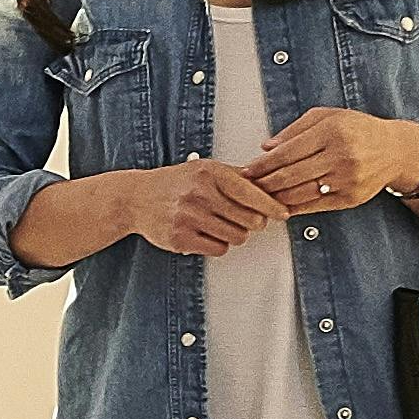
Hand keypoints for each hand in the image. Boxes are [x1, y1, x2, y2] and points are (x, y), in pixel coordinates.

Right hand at [114, 160, 277, 257]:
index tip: (283, 213)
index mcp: (209, 173)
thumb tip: (269, 184)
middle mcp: (199, 194)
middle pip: (249, 219)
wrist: (136, 198)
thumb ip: (235, 176)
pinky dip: (218, 244)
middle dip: (252, 222)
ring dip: (235, 234)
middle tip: (246, 219)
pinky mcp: (181, 238)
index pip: (251, 192)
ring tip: (221, 224)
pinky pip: (218, 249)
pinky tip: (207, 233)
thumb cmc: (175, 183)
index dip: (271, 206)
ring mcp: (188, 217)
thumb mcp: (204, 169)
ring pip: (236, 237)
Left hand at [232, 105, 418, 220]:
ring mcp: (346, 180)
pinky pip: (315, 206)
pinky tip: (281, 206)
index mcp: (332, 132)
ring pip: (300, 194)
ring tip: (260, 197)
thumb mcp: (328, 116)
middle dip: (264, 183)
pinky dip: (294, 208)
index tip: (247, 169)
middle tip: (247, 186)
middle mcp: (340, 157)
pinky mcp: (350, 198)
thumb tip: (266, 147)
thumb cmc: (358, 130)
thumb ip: (295, 130)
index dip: (263, 164)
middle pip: (290, 175)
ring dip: (275, 198)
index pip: (287, 152)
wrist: (395, 150)